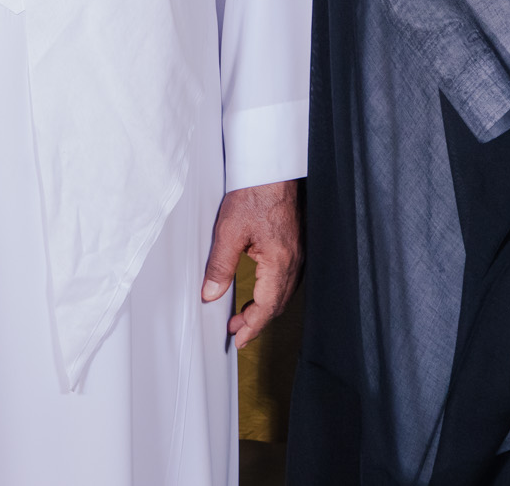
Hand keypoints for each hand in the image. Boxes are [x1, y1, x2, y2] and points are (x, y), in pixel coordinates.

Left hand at [201, 180, 302, 349]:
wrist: (273, 169)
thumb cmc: (255, 194)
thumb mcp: (228, 232)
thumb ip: (220, 267)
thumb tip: (211, 294)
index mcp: (279, 262)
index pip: (267, 307)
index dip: (252, 328)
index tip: (238, 340)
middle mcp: (294, 261)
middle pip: (277, 304)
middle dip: (256, 321)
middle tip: (235, 330)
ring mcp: (298, 252)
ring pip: (284, 292)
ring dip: (265, 307)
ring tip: (243, 314)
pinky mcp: (296, 244)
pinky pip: (287, 278)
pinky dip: (273, 292)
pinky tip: (260, 289)